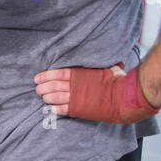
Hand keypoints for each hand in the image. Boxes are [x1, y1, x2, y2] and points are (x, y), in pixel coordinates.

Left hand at [33, 64, 159, 123]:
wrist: (123, 98)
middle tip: (37, 89)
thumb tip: (106, 51)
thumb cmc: (117, 80)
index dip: (45, 75)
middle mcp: (75, 86)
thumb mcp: (108, 66)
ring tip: (43, 97)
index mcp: (79, 73)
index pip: (57, 73)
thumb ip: (100, 62)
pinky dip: (54, 109)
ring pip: (54, 98)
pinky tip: (51, 108)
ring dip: (46, 97)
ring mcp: (76, 98)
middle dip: (42, 87)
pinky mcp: (79, 110)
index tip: (37, 78)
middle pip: (52, 86)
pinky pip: (62, 110)